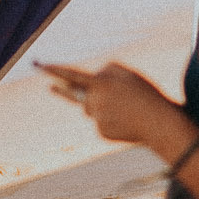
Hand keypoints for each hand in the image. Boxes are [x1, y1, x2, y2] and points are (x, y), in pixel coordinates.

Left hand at [37, 61, 184, 149]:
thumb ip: (108, 70)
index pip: (72, 75)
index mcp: (102, 83)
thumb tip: (92, 81)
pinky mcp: (101, 132)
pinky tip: (125, 122)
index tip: (39, 66)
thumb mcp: (129, 74)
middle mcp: (95, 101)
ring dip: (101, 107)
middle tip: (51, 87)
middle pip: (78, 96)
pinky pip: (100, 124)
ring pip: (91, 110)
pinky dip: (111, 122)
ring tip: (122, 109)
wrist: (159, 122)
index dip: (55, 70)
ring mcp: (97, 118)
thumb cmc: (145, 94)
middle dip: (67, 92)